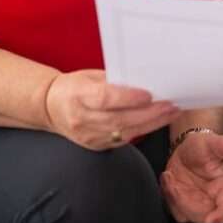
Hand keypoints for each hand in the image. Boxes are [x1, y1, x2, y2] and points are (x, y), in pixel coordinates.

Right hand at [44, 69, 178, 150]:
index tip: (149, 95)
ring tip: (171, 113)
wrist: (51, 107)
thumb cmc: (74, 87)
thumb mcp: (89, 76)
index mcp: (78, 96)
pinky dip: (142, 131)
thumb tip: (143, 82)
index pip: (105, 99)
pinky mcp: (96, 146)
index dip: (128, 98)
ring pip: (124, 133)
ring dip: (151, 123)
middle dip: (149, 113)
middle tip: (170, 105)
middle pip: (119, 119)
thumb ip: (113, 81)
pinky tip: (157, 122)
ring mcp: (88, 136)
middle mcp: (82, 119)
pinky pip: (123, 140)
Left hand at [161, 131, 222, 222]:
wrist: (187, 148)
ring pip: (186, 215)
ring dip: (174, 198)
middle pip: (203, 216)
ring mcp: (197, 205)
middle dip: (187, 203)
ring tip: (169, 176)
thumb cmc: (204, 147)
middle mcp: (213, 201)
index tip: (213, 219)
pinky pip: (174, 209)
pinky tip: (167, 178)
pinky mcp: (183, 206)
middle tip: (175, 184)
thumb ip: (222, 145)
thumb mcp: (212, 142)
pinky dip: (168, 196)